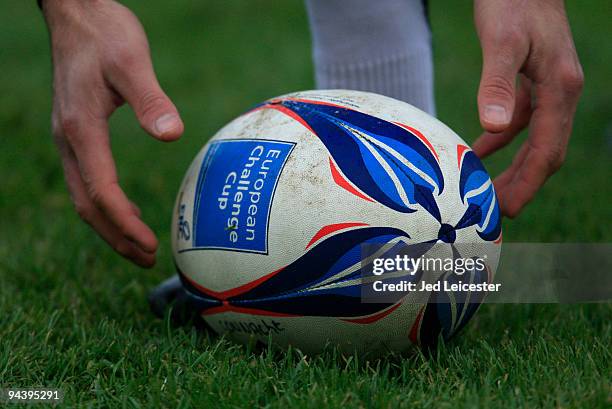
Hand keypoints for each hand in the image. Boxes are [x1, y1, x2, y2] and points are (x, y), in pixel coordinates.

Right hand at [43, 0, 183, 266]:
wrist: (76, 13)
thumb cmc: (105, 34)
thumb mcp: (132, 62)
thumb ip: (151, 100)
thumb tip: (172, 136)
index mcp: (82, 129)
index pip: (102, 190)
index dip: (125, 223)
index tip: (151, 244)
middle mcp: (69, 140)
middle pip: (88, 204)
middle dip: (117, 236)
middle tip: (148, 259)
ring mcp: (69, 138)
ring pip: (84, 196)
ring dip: (110, 226)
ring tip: (139, 247)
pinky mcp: (76, 132)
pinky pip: (87, 181)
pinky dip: (107, 204)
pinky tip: (127, 208)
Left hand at [471, 0, 582, 216]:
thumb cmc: (513, 2)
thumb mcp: (503, 42)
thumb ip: (498, 84)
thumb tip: (493, 127)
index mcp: (560, 88)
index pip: (547, 149)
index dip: (529, 183)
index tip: (509, 210)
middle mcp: (561, 91)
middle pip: (545, 151)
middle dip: (522, 183)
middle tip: (494, 211)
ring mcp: (549, 86)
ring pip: (534, 139)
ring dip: (513, 166)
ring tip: (489, 191)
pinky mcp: (533, 80)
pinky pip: (522, 121)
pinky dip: (502, 140)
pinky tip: (480, 150)